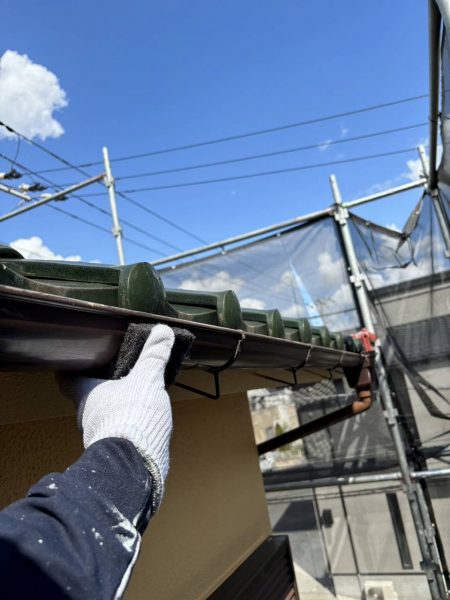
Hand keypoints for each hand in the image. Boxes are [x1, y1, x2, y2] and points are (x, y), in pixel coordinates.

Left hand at [58, 324, 175, 505]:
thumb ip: (154, 356)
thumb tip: (163, 330)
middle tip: (114, 374)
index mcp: (87, 395)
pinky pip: (116, 433)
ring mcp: (98, 437)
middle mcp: (86, 416)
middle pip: (87, 398)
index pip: (67, 379)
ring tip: (133, 396)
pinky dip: (125, 425)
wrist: (136, 466)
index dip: (70, 369)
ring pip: (102, 417)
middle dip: (99, 388)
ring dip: (115, 408)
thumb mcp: (147, 379)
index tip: (75, 360)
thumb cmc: (132, 416)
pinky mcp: (112, 453)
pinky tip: (141, 421)